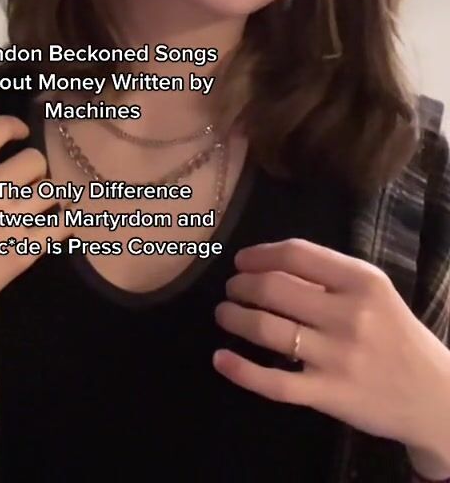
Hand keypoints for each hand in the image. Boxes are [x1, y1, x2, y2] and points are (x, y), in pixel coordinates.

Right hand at [0, 117, 69, 367]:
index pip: (0, 129)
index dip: (13, 126)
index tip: (16, 133)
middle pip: (33, 160)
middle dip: (27, 164)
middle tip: (17, 177)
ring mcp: (8, 223)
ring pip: (50, 191)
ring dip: (42, 192)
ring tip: (33, 199)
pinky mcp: (19, 256)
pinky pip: (59, 228)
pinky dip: (64, 220)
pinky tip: (59, 219)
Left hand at [213, 238, 449, 451]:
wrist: (433, 395)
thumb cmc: (396, 334)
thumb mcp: (375, 291)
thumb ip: (330, 275)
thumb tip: (270, 262)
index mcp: (361, 281)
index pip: (296, 254)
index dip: (259, 254)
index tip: (241, 261)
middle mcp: (349, 315)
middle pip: (274, 288)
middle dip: (240, 285)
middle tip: (231, 289)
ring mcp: (336, 357)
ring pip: (266, 330)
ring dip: (234, 318)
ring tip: (224, 314)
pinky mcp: (328, 395)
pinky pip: (273, 382)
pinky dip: (240, 370)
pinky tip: (221, 359)